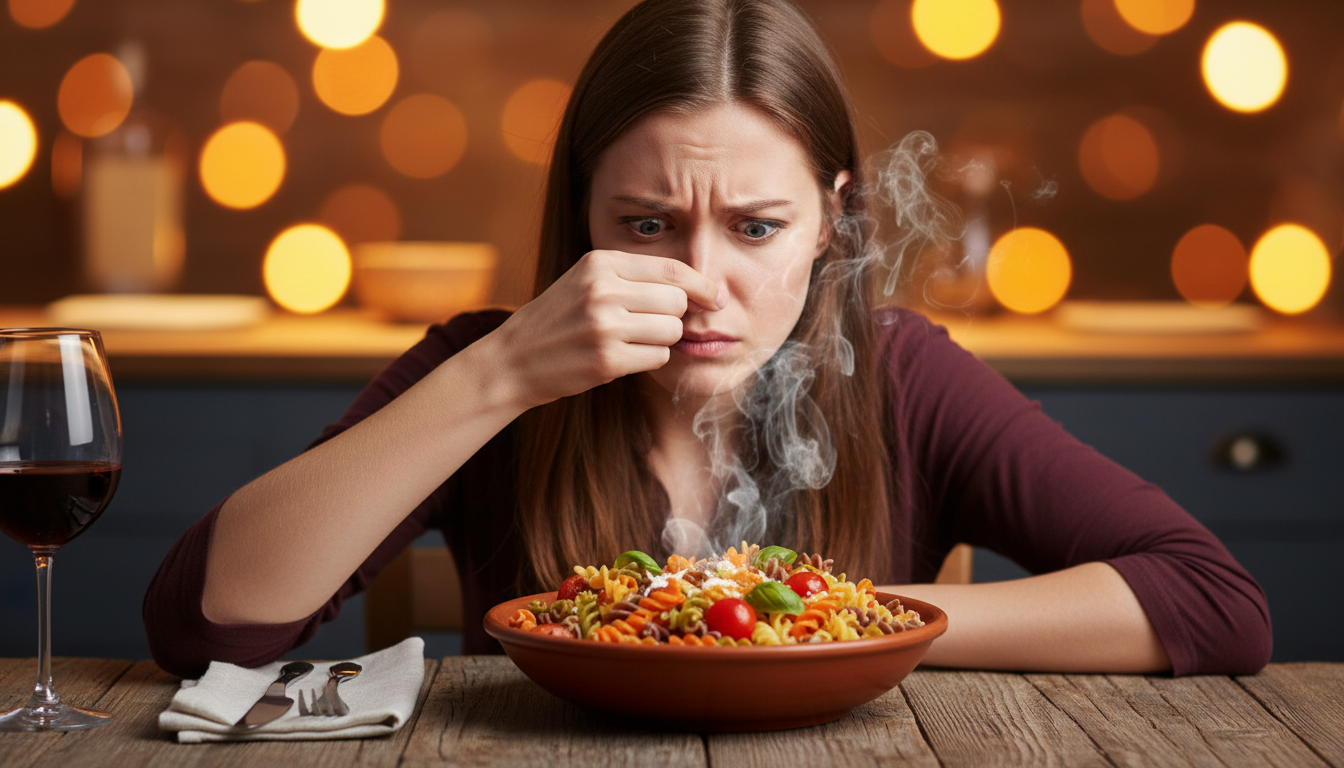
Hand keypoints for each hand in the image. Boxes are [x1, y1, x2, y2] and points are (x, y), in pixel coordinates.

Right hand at [493, 250, 723, 407]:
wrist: (512, 360)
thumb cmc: (557, 320)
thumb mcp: (586, 282)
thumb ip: (633, 278)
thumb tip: (697, 287)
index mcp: (600, 263)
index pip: (671, 268)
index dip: (701, 284)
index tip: (715, 297)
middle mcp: (603, 289)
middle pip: (677, 301)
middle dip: (675, 317)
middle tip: (653, 326)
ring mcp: (604, 325)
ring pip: (671, 330)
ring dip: (661, 341)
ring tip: (632, 342)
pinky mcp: (607, 360)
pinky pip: (657, 357)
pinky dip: (649, 360)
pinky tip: (624, 358)